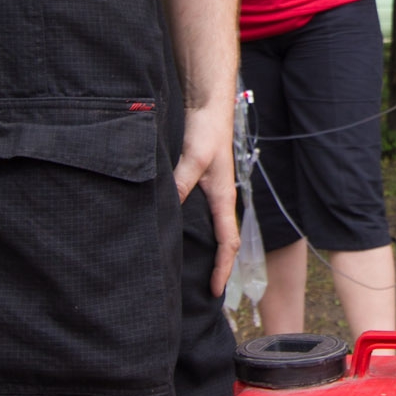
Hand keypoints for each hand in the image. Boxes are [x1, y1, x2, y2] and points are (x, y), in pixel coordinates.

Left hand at [172, 105, 240, 296]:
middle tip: (204, 290)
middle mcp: (220, 197)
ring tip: (190, 269)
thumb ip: (181, 183)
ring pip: (211, 227)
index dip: (223, 268)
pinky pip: (200, 213)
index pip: (228, 242)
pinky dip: (194, 230)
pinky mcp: (200, 180)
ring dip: (206, 249)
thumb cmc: (206, 130)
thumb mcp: (193, 158)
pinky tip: (177, 233)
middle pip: (223, 240)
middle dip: (217, 266)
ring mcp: (210, 190)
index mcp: (224, 197)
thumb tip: (167, 211)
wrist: (207, 105)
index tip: (215, 291)